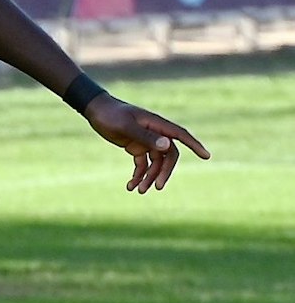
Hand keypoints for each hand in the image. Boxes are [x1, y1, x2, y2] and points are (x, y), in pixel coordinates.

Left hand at [82, 95, 209, 192]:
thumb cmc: (111, 115)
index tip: (206, 156)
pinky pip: (142, 165)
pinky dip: (139, 175)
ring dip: (149, 177)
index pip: (181, 135)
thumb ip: (145, 136)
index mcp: (157, 124)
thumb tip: (168, 146)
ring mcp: (146, 141)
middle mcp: (155, 134)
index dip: (194, 145)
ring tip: (138, 190)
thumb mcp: (126, 126)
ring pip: (155, 163)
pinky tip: (131, 186)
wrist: (95, 111)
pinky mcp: (136, 148)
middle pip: (168, 156)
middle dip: (164, 172)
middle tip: (156, 187)